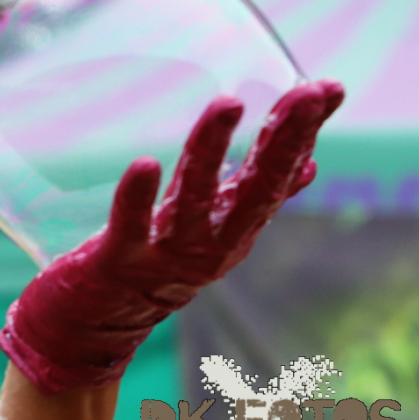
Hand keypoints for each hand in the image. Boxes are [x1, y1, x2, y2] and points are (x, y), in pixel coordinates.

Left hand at [0, 79, 344, 393]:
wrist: (91, 330)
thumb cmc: (151, 269)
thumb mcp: (211, 231)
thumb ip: (251, 198)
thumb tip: (308, 165)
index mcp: (231, 230)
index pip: (276, 175)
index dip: (300, 133)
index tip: (327, 89)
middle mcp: (209, 244)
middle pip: (254, 190)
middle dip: (282, 142)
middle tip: (305, 95)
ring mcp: (165, 254)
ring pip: (194, 200)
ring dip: (211, 152)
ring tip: (227, 105)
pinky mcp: (119, 260)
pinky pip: (130, 226)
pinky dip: (137, 197)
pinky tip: (144, 164)